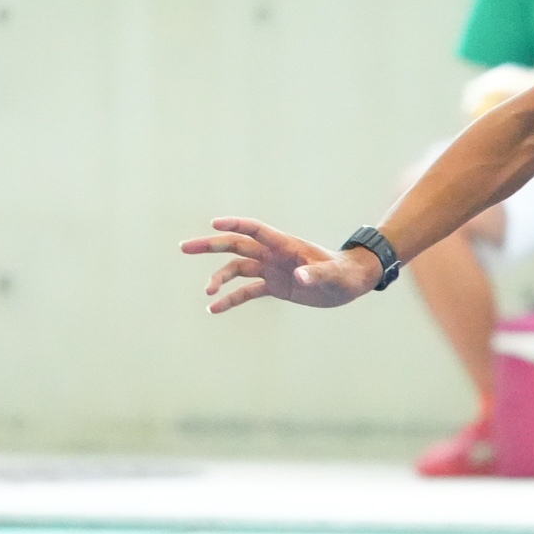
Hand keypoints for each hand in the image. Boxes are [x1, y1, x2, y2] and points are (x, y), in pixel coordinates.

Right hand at [179, 218, 381, 313]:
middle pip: (236, 246)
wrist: (349, 284)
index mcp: (286, 245)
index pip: (256, 230)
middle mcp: (273, 255)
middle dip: (211, 246)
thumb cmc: (343, 274)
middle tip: (185, 248)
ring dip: (220, 278)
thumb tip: (300, 278)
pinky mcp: (273, 286)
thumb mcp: (332, 275)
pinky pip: (247, 292)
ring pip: (237, 268)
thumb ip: (316, 275)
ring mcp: (271, 270)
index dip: (236, 225)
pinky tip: (214, 309)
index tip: (215, 224)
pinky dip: (231, 299)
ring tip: (208, 292)